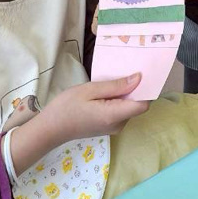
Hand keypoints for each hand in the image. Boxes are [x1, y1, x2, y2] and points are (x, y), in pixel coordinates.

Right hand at [10, 75, 148, 175]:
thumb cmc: (67, 106)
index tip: (143, 73)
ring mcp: (114, 127)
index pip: (143, 105)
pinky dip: (118, 100)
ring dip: (125, 94)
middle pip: (137, 105)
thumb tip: (138, 78)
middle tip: (127, 70)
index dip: (146, 89)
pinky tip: (107, 90)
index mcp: (115, 115)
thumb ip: (115, 86)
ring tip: (114, 79)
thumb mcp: (89, 90)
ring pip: (129, 108)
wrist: (51, 128)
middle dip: (136, 89)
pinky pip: (120, 111)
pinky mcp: (108, 126)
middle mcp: (119, 124)